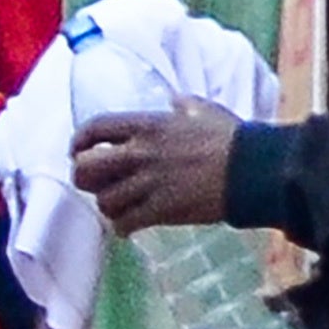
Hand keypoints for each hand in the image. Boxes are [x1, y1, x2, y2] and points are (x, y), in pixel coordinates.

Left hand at [68, 105, 243, 232]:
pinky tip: (128, 227)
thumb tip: (176, 100)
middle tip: (94, 184)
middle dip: (84, 178)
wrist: (252, 170)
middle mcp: (140, 153)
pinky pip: (126, 223)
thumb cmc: (232, 138)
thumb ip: (184, 105)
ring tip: (117, 207)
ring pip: (104, 200)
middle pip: (87, 169)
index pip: (95, 129)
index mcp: (147, 125)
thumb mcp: (204, 110)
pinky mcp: (161, 210)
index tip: (77, 151)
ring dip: (108, 206)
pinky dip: (123, 227)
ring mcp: (149, 184)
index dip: (79, 141)